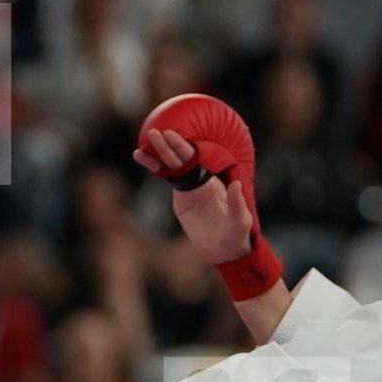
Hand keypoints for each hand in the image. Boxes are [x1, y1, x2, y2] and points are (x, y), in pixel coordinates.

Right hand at [134, 128, 253, 264]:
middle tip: (154, 132)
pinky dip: (153, 167)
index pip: (197, 159)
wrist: (224, 249)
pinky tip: (140, 157)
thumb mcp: (240, 220)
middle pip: (181, 159)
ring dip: (158, 153)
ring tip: (145, 140)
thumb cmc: (236, 234)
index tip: (173, 135)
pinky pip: (165, 178)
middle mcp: (201, 179)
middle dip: (168, 145)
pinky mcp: (180, 198)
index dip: (184, 147)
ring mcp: (190, 188)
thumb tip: (236, 185)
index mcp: (214, 180)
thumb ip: (238, 203)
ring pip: (171, 166)